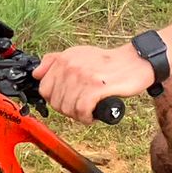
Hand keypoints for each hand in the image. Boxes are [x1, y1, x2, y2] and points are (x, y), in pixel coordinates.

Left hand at [32, 44, 155, 123]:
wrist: (135, 62)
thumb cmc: (107, 62)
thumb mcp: (79, 54)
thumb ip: (55, 61)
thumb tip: (36, 73)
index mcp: (64, 59)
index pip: (44, 88)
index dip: (55, 100)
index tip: (67, 101)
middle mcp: (70, 66)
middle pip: (55, 101)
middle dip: (67, 109)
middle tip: (80, 108)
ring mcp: (82, 77)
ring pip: (67, 108)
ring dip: (77, 116)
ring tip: (88, 112)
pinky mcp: (96, 88)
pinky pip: (81, 111)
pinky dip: (86, 118)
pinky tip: (93, 116)